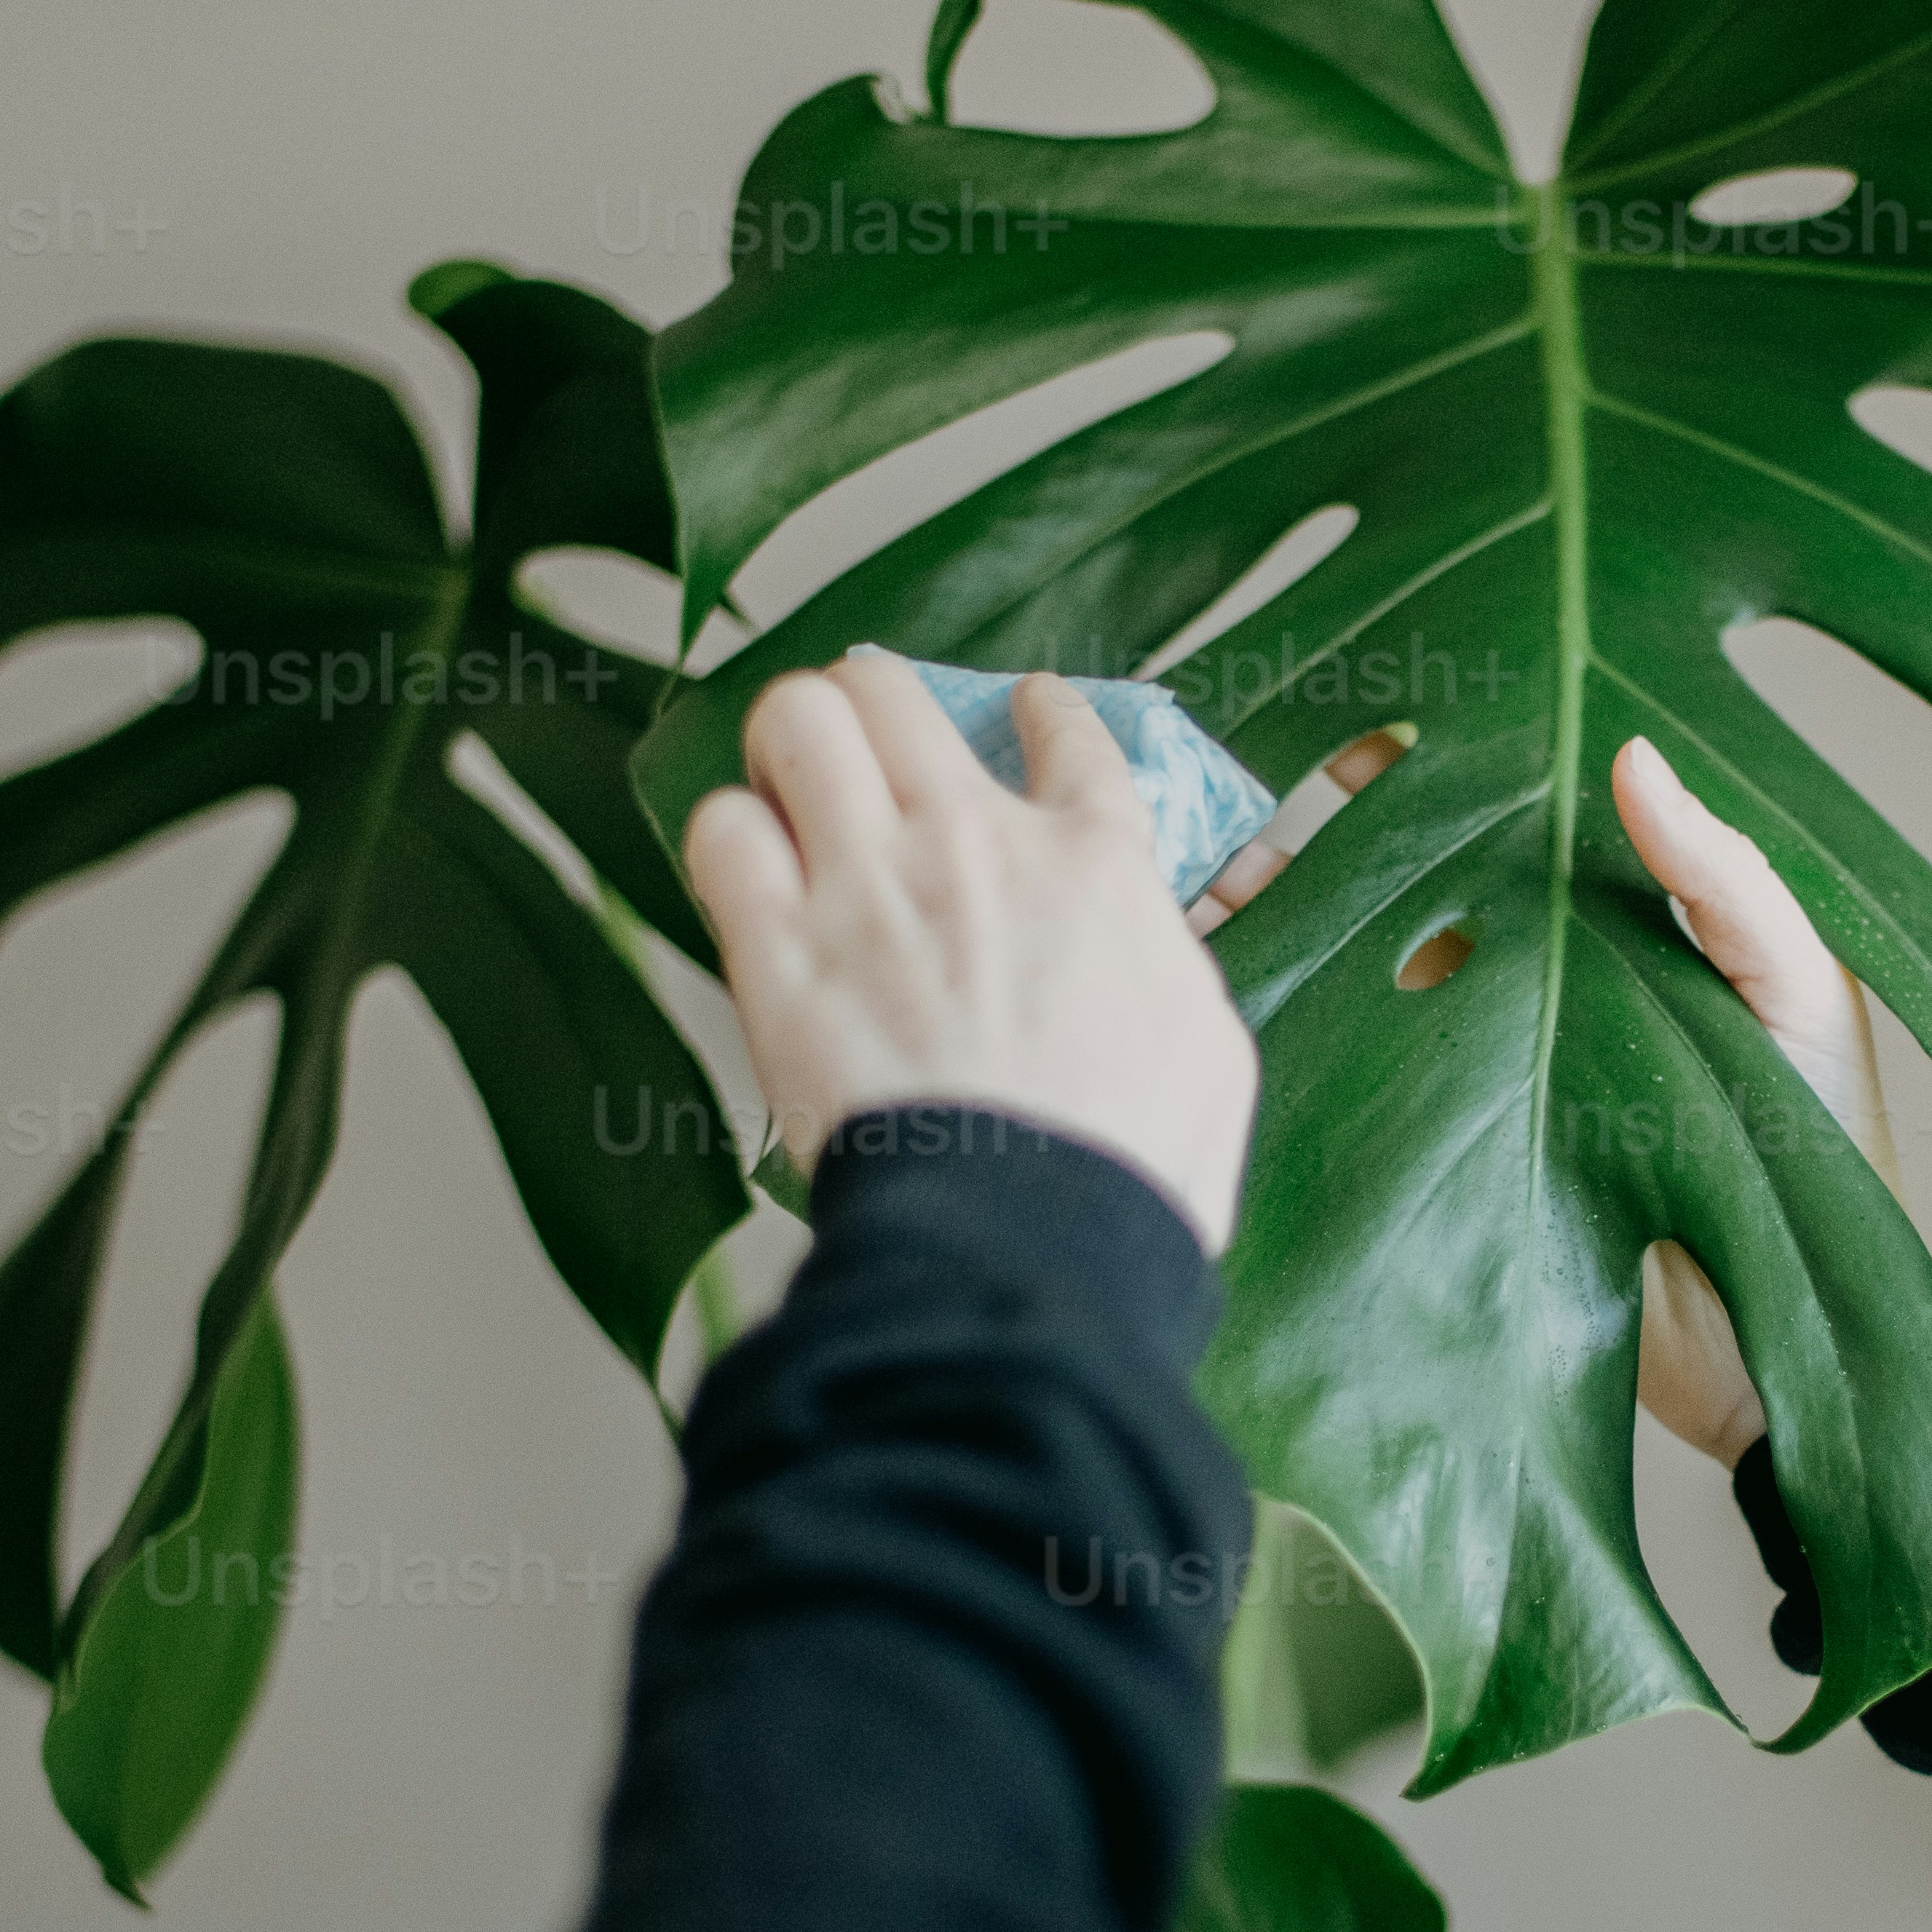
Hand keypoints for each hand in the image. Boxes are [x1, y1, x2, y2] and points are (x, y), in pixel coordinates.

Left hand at [686, 650, 1260, 1254]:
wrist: (1027, 1237)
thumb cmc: (1133, 1167)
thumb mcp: (1209, 1048)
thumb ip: (1169, 966)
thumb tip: (1152, 943)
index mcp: (1096, 865)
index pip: (1073, 737)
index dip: (1046, 711)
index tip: (1030, 708)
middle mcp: (975, 844)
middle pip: (893, 694)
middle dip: (874, 705)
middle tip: (870, 750)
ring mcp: (868, 888)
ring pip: (798, 722)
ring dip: (791, 746)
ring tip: (793, 788)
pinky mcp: (778, 954)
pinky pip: (722, 833)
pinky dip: (731, 840)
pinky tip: (749, 872)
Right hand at [1201, 724, 1899, 1453]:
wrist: (1787, 1328)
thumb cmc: (1823, 1141)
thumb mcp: (1798, 983)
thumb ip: (1722, 875)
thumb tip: (1628, 755)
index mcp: (1605, 909)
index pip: (1500, 799)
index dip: (1425, 746)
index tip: (1350, 704)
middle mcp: (1525, 967)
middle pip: (1398, 867)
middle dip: (1309, 821)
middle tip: (1221, 780)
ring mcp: (1470, 1054)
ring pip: (1349, 955)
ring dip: (1269, 908)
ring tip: (1191, 871)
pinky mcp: (1432, 1142)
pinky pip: (1344, 1066)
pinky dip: (1273, 1018)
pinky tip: (1215, 979)